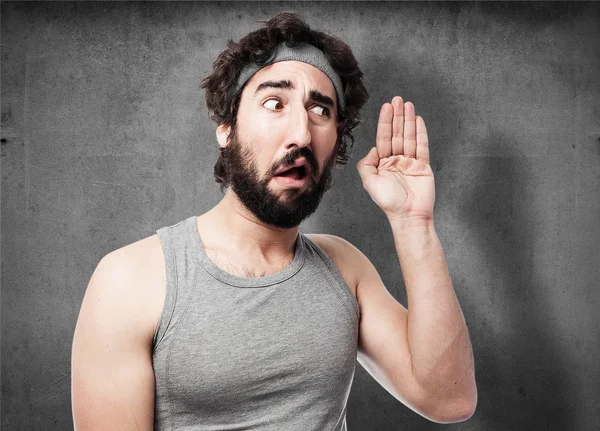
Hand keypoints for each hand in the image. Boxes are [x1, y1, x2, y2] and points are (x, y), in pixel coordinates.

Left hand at [356, 96, 434, 220]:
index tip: (386, 107)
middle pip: (397, 134)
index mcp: (383, 163)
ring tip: (407, 104)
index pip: (384, 138)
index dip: (385, 122)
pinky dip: (420, 132)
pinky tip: (418, 120)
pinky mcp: (423, 166)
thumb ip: (366, 164)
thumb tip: (373, 149)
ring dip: (408, 120)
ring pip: (409, 137)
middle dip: (397, 116)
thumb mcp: (370, 182)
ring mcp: (410, 162)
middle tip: (397, 99)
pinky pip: (422, 146)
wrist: (408, 215)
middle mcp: (396, 160)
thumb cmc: (389, 202)